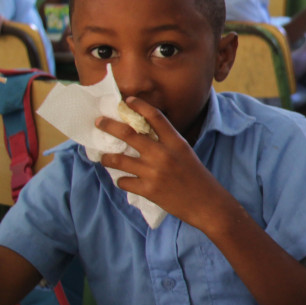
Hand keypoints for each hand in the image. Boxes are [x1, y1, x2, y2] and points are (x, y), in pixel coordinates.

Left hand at [95, 97, 234, 231]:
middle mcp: (163, 154)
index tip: (128, 100)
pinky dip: (121, 180)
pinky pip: (124, 182)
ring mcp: (154, 173)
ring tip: (103, 157)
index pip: (155, 117)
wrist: (207, 203)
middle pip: (129, 134)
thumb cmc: (197, 177)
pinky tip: (124, 180)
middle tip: (99, 122)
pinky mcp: (148, 190)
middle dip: (109, 126)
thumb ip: (167, 143)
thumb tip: (144, 135)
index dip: (139, 106)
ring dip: (107, 158)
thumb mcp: (185, 153)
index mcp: (176, 142)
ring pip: (119, 160)